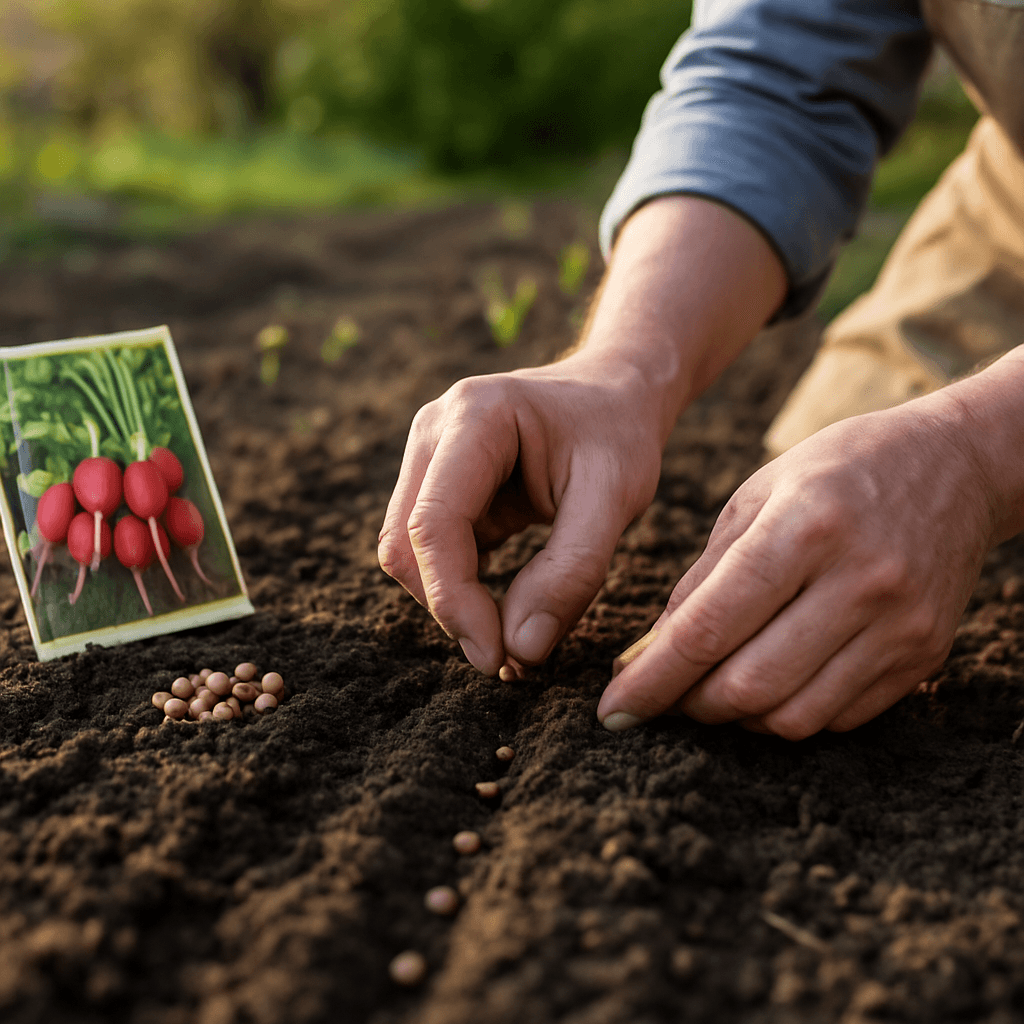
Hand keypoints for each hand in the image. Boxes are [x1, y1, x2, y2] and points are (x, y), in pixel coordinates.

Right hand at [378, 353, 663, 675]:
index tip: (496, 655)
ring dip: (451, 601)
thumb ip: (572, 572)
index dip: (453, 599)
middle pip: (406, 544)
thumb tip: (520, 649)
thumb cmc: (618, 435)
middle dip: (449, 606)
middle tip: (508, 658)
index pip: (434, 523)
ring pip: (409, 552)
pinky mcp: (439, 484)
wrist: (615, 394)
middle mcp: (434, 431)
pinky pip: (431, 550)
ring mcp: (430, 456)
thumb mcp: (617, 497)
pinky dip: (460, 588)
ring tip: (514, 638)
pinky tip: (505, 613)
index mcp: (474, 417)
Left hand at [597, 394, 998, 738]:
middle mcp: (860, 582)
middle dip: (689, 705)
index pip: (708, 629)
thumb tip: (651, 650)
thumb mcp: (756, 494)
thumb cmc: (838, 470)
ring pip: (794, 717)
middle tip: (664, 695)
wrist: (956, 465)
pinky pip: (840, 718)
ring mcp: (900, 626)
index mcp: (803, 529)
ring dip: (738, 718)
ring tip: (714, 687)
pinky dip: (790, 713)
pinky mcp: (925, 655)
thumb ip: (703, 575)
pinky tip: (772, 681)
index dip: (651, 680)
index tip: (613, 710)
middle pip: (749, 686)